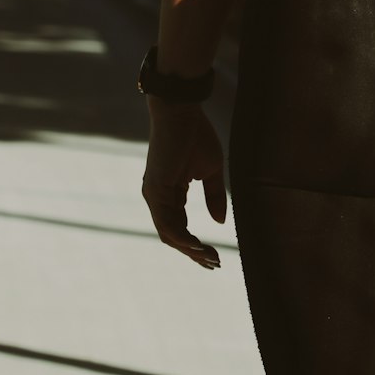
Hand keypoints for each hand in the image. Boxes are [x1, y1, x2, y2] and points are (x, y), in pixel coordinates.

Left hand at [142, 101, 226, 268]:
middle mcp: (158, 198)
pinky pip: (166, 222)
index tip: (216, 257)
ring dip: (189, 249)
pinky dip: (181, 237)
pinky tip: (197, 245)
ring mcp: (154, 195)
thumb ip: (213, 196)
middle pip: (173, 236)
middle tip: (215, 264)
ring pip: (169, 234)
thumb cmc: (195, 135)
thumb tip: (219, 222)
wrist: (181, 110)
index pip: (180, 228)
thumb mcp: (210, 170)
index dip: (196, 245)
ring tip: (210, 258)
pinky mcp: (155, 189)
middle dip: (194, 253)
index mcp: (169, 193)